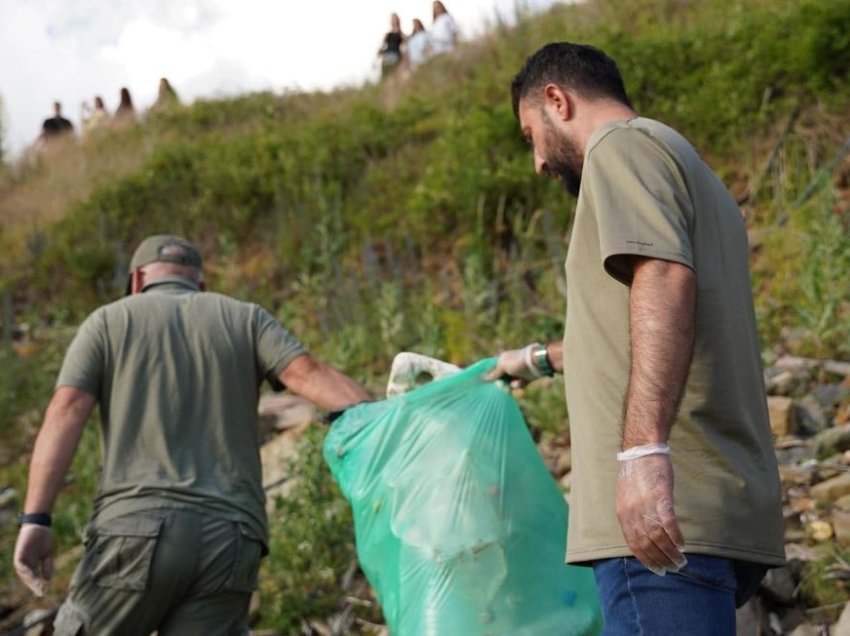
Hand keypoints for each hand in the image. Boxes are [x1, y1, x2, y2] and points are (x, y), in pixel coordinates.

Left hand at [14, 524, 53, 595]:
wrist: (40, 524)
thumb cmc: (45, 538)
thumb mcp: (48, 554)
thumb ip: (47, 566)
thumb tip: (47, 580)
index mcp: (32, 563)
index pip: (34, 577)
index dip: (38, 585)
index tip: (44, 592)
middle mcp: (25, 563)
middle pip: (28, 577)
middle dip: (34, 585)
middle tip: (41, 592)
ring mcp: (22, 558)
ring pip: (24, 573)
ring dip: (30, 580)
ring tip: (38, 586)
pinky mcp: (19, 553)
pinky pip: (20, 565)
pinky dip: (25, 571)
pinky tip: (31, 575)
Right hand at [483, 346, 539, 388]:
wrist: (535, 364)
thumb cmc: (517, 362)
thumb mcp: (503, 366)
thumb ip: (494, 373)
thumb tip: (484, 378)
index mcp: (502, 360)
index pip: (493, 370)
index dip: (490, 377)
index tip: (488, 383)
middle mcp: (509, 367)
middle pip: (501, 379)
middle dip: (502, 384)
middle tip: (503, 386)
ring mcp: (516, 373)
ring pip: (509, 384)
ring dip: (512, 385)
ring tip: (517, 382)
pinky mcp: (524, 379)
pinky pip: (518, 385)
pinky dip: (519, 385)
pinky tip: (522, 382)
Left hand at [615, 453, 685, 575]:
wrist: (640, 450)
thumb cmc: (636, 473)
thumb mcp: (626, 497)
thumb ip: (632, 515)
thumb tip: (642, 534)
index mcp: (622, 514)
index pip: (633, 544)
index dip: (646, 559)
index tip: (657, 570)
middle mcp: (632, 513)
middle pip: (647, 544)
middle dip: (660, 560)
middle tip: (673, 568)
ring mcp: (646, 506)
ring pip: (659, 538)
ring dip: (671, 552)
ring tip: (681, 561)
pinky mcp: (661, 498)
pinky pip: (669, 524)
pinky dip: (676, 537)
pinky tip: (682, 545)